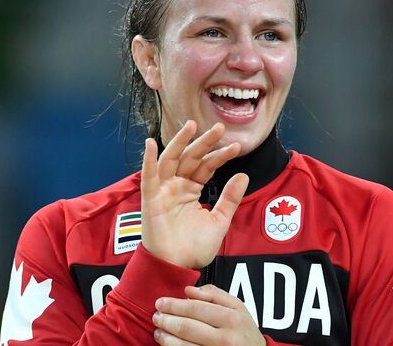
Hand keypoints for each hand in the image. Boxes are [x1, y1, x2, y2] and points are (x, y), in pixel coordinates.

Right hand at [140, 120, 248, 268]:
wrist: (178, 267)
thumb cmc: (195, 248)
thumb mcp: (219, 221)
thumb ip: (230, 198)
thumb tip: (243, 175)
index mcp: (192, 189)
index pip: (207, 166)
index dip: (220, 156)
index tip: (237, 147)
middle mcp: (177, 186)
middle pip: (191, 158)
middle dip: (204, 142)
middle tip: (219, 127)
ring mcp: (163, 190)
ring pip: (171, 160)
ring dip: (180, 142)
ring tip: (191, 125)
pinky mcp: (150, 199)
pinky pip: (148, 176)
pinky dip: (148, 159)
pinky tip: (151, 143)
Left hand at [152, 285, 265, 345]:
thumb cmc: (244, 330)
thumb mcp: (238, 307)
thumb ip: (214, 295)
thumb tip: (188, 290)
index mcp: (231, 318)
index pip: (196, 309)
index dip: (175, 305)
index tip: (161, 302)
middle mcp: (226, 338)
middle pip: (188, 327)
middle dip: (167, 320)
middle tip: (155, 315)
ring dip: (166, 338)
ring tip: (158, 331)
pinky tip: (167, 344)